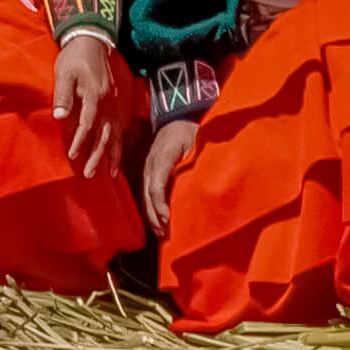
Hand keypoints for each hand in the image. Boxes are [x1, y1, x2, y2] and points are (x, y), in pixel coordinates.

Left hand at [47, 29, 125, 179]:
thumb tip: (60, 117)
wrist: (93, 40)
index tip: (72, 155)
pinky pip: (122, 126)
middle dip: (98, 156)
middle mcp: (108, 102)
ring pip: (116, 133)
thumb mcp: (64, 73)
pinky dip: (120, 142)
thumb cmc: (75, 57)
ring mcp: (116, 102)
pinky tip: (118, 153)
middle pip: (104, 134)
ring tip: (110, 172)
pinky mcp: (118, 101)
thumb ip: (63, 95)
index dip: (80, 141)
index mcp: (95, 95)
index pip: (87, 124)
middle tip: (90, 173)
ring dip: (112, 154)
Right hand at [140, 115, 201, 229]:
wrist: (176, 116)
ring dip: (151, 215)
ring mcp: (148, 166)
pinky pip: (146, 191)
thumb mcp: (196, 140)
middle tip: (164, 234)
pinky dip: (150, 207)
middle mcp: (151, 163)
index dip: (160, 204)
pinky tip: (157, 220)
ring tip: (161, 233)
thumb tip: (204, 180)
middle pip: (148, 194)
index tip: (167, 219)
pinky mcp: (149, 170)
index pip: (156, 185)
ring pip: (144, 195)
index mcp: (162, 156)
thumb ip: (197, 158)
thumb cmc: (190, 129)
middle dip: (154, 215)